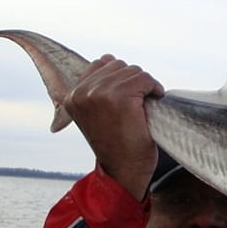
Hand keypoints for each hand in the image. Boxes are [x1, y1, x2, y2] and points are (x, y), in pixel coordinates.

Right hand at [64, 55, 164, 200]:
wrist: (124, 170)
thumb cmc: (117, 142)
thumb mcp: (98, 112)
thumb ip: (98, 87)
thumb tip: (108, 58)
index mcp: (72, 95)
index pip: (101, 64)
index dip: (121, 79)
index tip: (127, 99)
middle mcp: (81, 92)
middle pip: (119, 66)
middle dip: (134, 81)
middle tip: (138, 104)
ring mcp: (98, 93)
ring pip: (133, 71)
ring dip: (145, 85)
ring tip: (143, 105)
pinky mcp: (119, 97)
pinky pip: (144, 79)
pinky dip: (154, 88)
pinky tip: (154, 101)